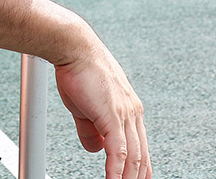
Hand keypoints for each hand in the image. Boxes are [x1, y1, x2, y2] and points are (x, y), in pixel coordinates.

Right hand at [55, 44, 150, 178]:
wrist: (74, 49)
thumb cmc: (78, 71)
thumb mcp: (84, 107)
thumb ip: (90, 130)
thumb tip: (95, 149)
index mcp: (129, 109)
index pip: (141, 146)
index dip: (140, 167)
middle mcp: (133, 112)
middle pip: (142, 155)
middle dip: (137, 177)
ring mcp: (125, 114)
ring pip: (133, 156)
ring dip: (128, 178)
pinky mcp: (113, 115)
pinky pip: (119, 150)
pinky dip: (117, 170)